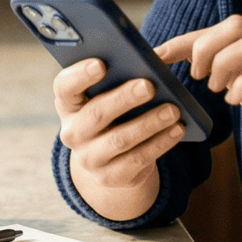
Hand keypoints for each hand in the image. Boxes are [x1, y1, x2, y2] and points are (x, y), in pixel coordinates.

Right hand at [52, 58, 187, 221]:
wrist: (110, 160)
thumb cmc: (113, 113)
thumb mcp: (106, 97)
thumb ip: (117, 79)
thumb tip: (149, 64)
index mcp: (68, 105)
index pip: (64, 87)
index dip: (80, 75)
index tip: (101, 64)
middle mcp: (73, 133)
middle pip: (95, 114)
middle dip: (123, 99)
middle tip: (149, 85)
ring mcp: (90, 159)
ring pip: (119, 140)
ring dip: (149, 123)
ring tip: (173, 109)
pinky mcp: (111, 177)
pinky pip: (138, 160)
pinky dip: (160, 143)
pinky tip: (177, 129)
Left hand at [155, 16, 241, 189]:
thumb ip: (233, 76)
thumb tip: (197, 70)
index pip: (222, 30)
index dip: (186, 40)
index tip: (156, 54)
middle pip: (236, 24)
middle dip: (205, 47)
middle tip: (197, 76)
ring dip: (223, 63)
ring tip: (216, 88)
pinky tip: (237, 103)